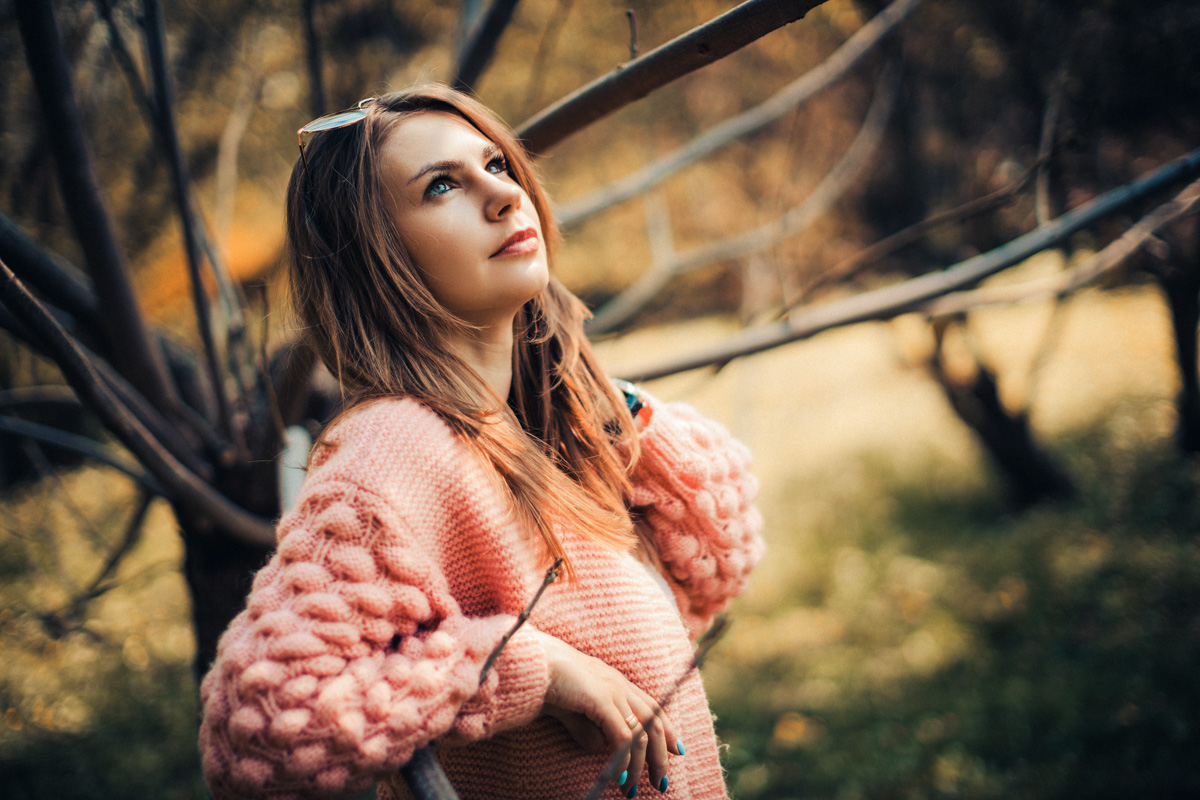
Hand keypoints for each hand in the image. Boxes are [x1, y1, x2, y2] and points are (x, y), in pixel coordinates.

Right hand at [533, 630, 681, 793]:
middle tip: (661, 782)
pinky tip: (621, 776)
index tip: (677, 751)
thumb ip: (588, 728)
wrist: (533, 664)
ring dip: (641, 765)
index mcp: (616, 682)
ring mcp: (613, 691)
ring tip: (631, 789)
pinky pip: (622, 736)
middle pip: (654, 722)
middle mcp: (620, 685)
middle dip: (661, 756)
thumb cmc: (549, 684)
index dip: (667, 729)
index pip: (653, 707)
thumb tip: (600, 748)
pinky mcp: (601, 701)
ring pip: (641, 733)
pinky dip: (624, 759)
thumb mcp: (573, 711)